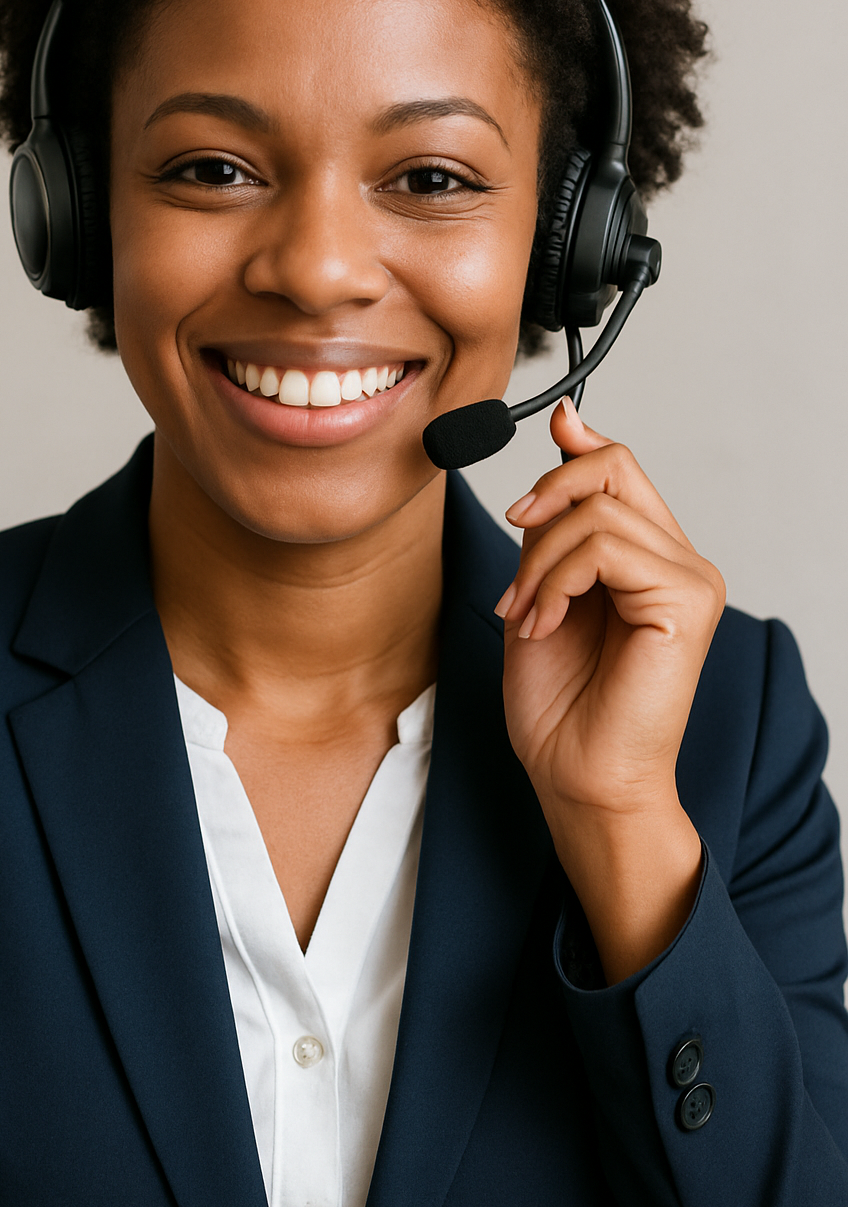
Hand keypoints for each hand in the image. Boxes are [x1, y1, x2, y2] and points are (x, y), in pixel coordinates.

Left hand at [495, 397, 725, 981]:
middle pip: (614, 468)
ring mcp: (690, 580)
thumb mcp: (542, 590)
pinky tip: (544, 623)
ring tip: (526, 613)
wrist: (578, 778)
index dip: (580, 442)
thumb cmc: (561, 703)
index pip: (621, 468)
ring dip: (539, 562)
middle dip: (546, 496)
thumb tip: (565, 433)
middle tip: (515, 541)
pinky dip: (556, 581)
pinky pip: (605, 549)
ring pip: (598, 513)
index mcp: (649, 557)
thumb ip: (555, 524)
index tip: (551, 428)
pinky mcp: (687, 602)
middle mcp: (680, 561)